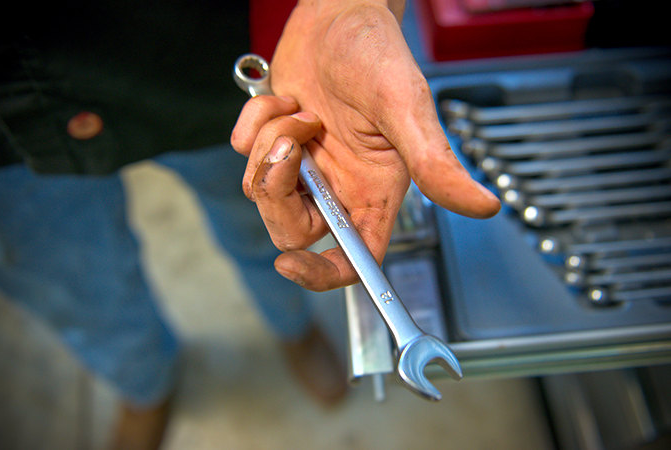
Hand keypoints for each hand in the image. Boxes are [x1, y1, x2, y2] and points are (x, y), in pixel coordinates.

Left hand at [232, 0, 499, 290]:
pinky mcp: (275, 143)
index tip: (291, 265)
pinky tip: (284, 100)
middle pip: (291, 230)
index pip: (352, 258)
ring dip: (269, 145)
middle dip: (277, 193)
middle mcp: (338, 186)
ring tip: (300, 112)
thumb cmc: (379, 55)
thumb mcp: (407, 108)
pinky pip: (243, 152)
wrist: (340, 15)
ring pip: (261, 190)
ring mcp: (304, 166)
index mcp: (373, 191)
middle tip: (291, 146)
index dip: (322, 275)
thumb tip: (484, 206)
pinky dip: (254, 121)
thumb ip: (435, 162)